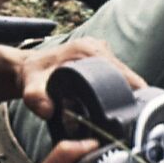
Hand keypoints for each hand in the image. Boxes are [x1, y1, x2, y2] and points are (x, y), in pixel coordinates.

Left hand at [16, 37, 145, 119]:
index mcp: (87, 50)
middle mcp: (96, 46)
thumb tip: (47, 110)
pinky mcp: (99, 54)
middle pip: (127, 73)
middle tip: (131, 116)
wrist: (27, 67)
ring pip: (124, 72)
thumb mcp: (30, 89)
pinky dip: (120, 85)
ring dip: (127, 90)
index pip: (122, 71)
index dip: (133, 91)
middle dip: (132, 93)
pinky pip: (117, 71)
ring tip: (127, 111)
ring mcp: (99, 49)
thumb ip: (36, 99)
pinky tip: (119, 101)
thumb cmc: (32, 76)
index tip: (135, 109)